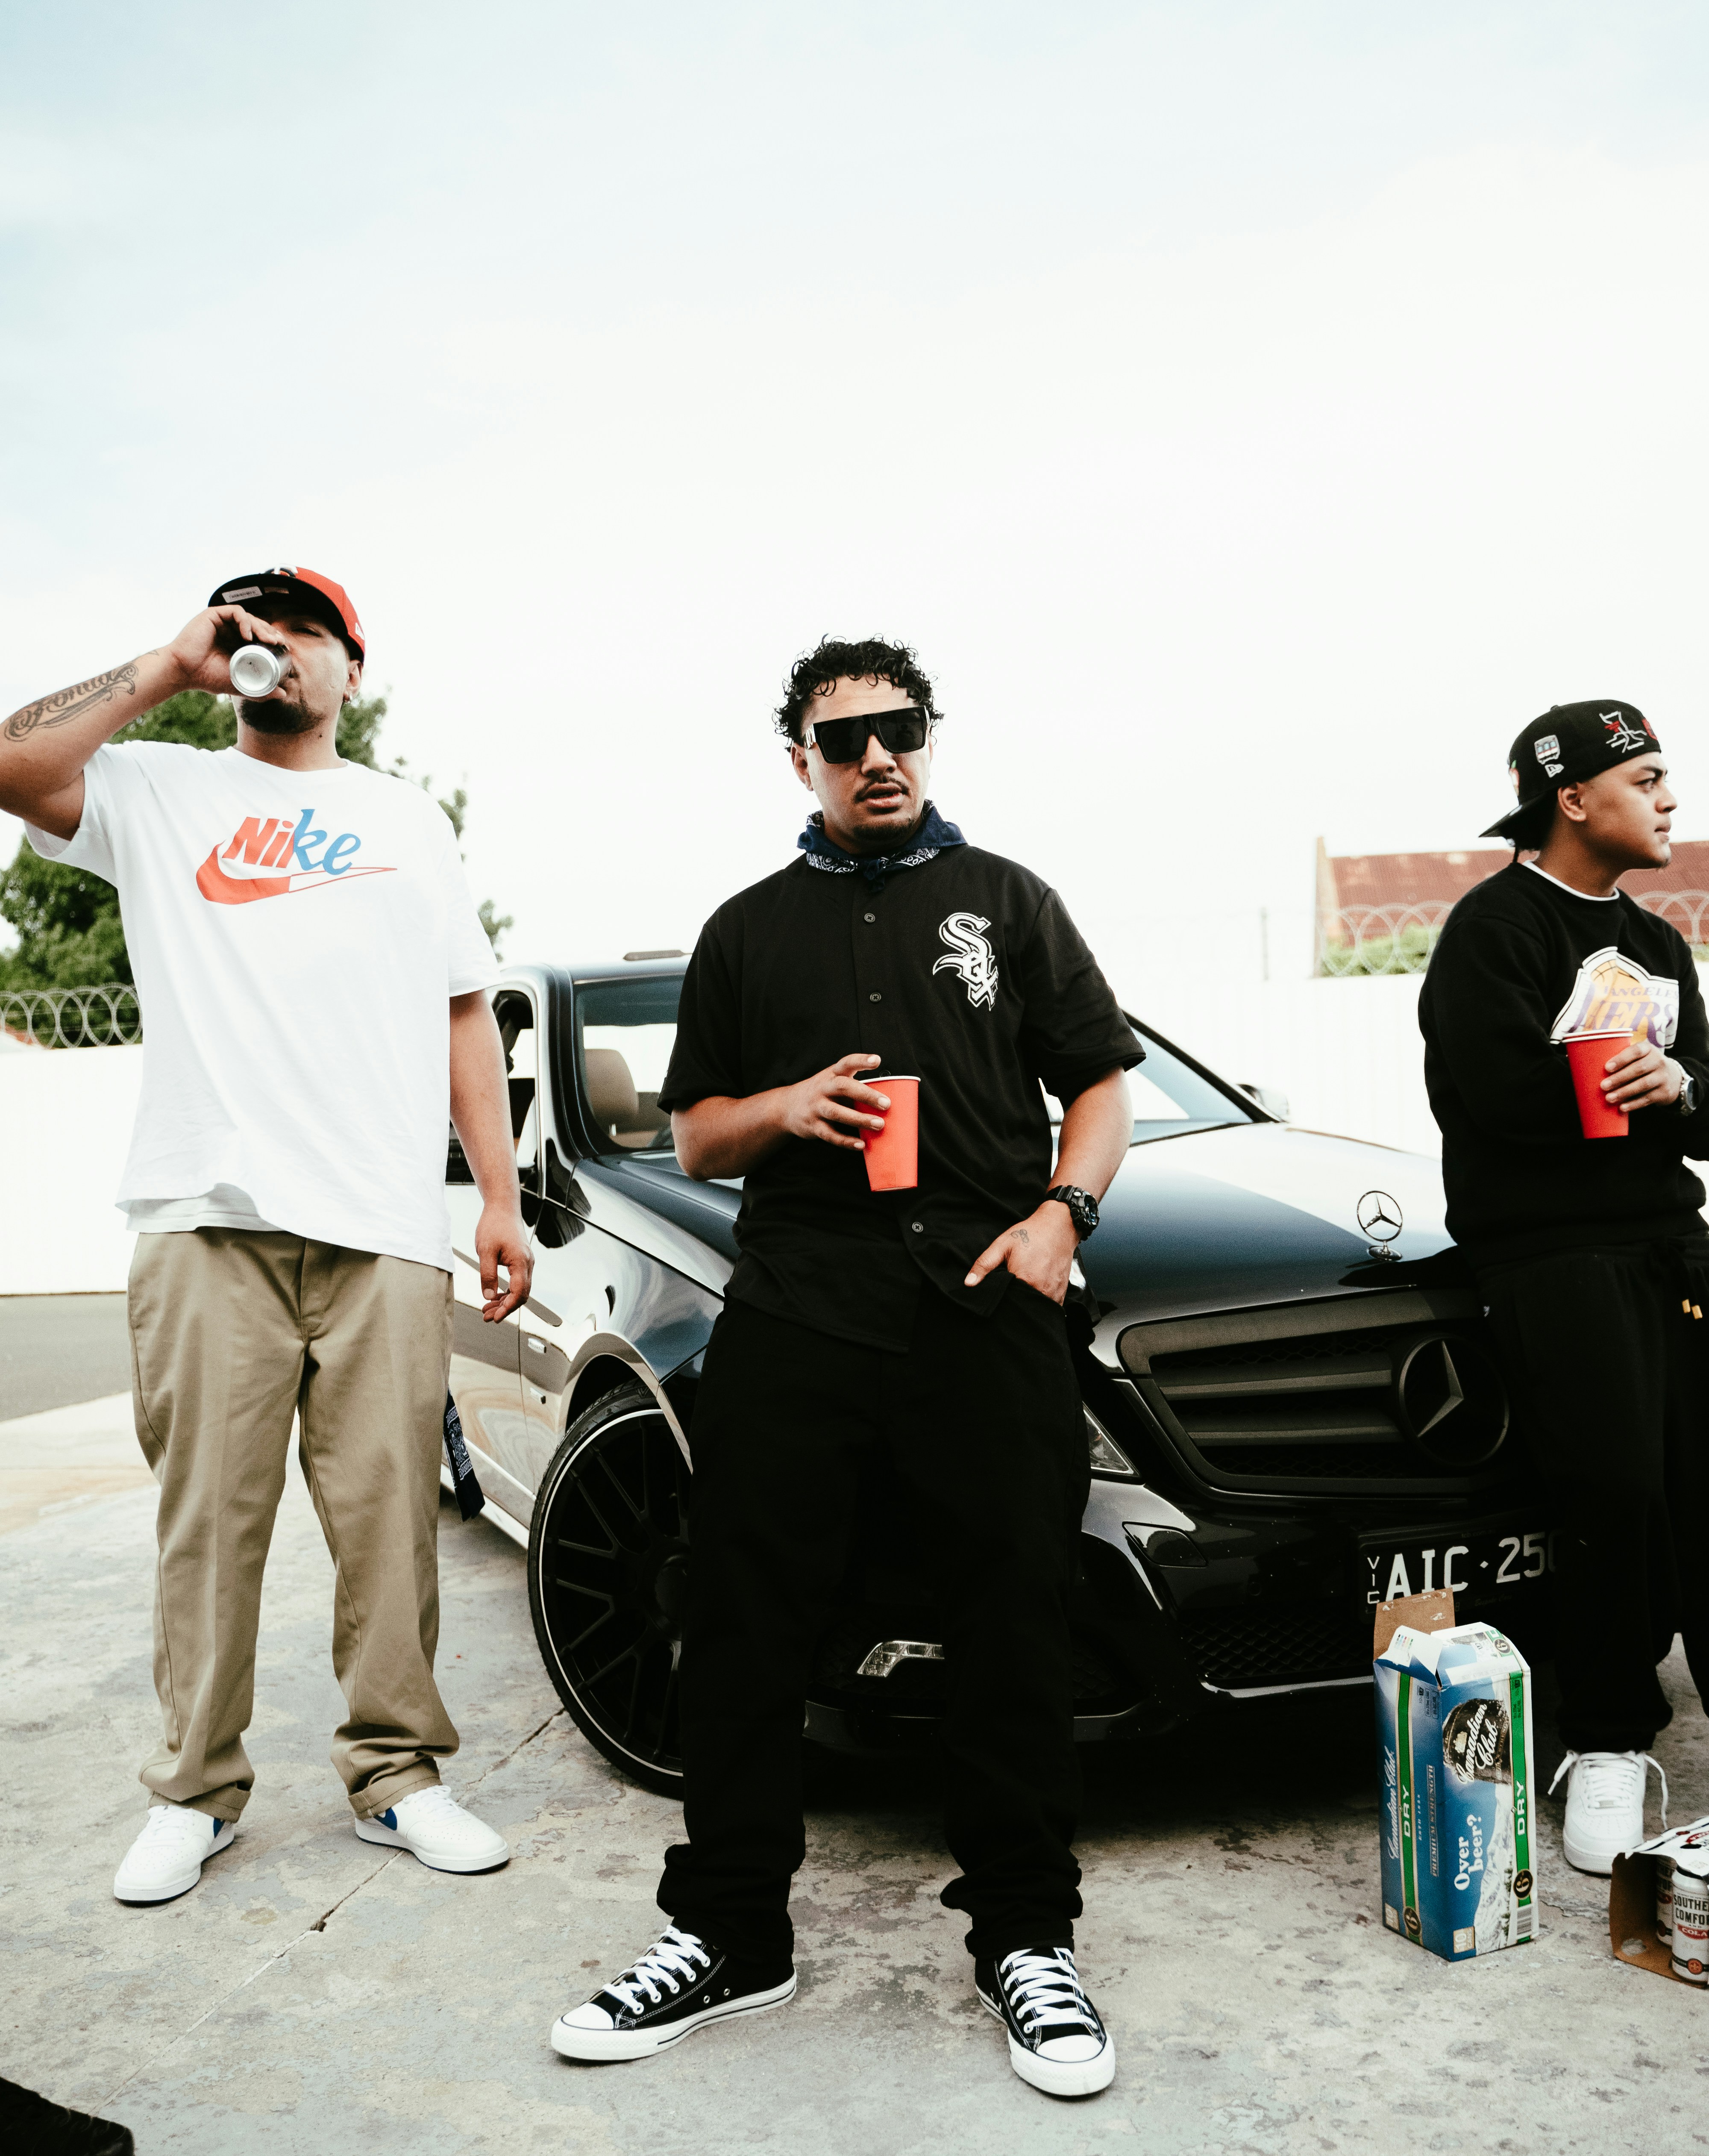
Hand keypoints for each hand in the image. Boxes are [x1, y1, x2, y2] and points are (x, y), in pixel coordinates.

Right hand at [161, 605, 289, 694]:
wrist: (184, 672)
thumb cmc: (207, 678)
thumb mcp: (239, 685)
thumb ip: (260, 690)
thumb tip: (283, 694)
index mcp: (236, 644)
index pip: (260, 636)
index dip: (272, 639)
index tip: (283, 648)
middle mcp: (230, 631)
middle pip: (257, 625)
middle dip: (270, 632)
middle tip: (279, 643)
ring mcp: (222, 622)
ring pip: (249, 617)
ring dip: (262, 627)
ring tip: (269, 640)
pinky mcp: (213, 615)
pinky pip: (236, 612)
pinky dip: (245, 621)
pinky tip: (249, 636)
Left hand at [476, 1201, 532, 1320]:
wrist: (502, 1207)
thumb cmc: (494, 1225)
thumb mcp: (485, 1251)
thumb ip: (487, 1275)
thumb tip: (488, 1297)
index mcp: (521, 1261)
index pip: (519, 1293)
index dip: (507, 1308)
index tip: (495, 1317)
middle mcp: (528, 1263)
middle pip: (521, 1294)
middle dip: (505, 1308)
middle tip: (487, 1317)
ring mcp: (526, 1262)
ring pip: (519, 1289)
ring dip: (505, 1301)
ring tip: (487, 1309)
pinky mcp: (521, 1260)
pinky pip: (517, 1281)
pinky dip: (506, 1291)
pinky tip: (494, 1296)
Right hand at [781, 1052, 890, 1151]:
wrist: (787, 1106)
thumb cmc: (822, 1093)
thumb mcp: (833, 1082)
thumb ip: (854, 1087)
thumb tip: (888, 1099)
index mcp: (831, 1074)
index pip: (846, 1063)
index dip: (861, 1061)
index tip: (876, 1060)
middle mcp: (822, 1088)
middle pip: (842, 1087)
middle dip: (865, 1095)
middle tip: (886, 1104)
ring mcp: (816, 1107)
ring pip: (836, 1112)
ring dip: (859, 1119)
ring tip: (879, 1125)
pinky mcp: (813, 1126)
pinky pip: (830, 1134)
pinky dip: (846, 1141)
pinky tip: (861, 1145)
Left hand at [964, 1201, 1078, 1302]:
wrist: (1058, 1226)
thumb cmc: (1030, 1234)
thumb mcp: (1002, 1245)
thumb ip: (984, 1265)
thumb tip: (968, 1283)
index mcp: (1025, 1280)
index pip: (1007, 1303)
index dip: (1000, 1301)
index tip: (998, 1293)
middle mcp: (1042, 1291)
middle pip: (1022, 1308)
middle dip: (1013, 1304)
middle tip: (1009, 1291)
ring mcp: (1054, 1294)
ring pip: (1035, 1309)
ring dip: (1027, 1305)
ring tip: (1021, 1292)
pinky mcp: (1061, 1294)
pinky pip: (1048, 1307)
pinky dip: (1040, 1304)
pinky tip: (1034, 1293)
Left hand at [1600, 1039, 1682, 1112]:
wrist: (1673, 1078)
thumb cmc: (1645, 1065)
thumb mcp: (1639, 1056)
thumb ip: (1623, 1058)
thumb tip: (1593, 1068)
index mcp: (1648, 1049)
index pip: (1636, 1051)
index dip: (1621, 1059)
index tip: (1607, 1068)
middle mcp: (1658, 1061)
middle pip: (1638, 1069)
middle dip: (1619, 1078)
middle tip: (1603, 1086)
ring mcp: (1663, 1077)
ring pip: (1643, 1085)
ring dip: (1624, 1092)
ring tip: (1609, 1098)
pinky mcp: (1664, 1092)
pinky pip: (1647, 1099)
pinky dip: (1633, 1104)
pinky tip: (1622, 1107)